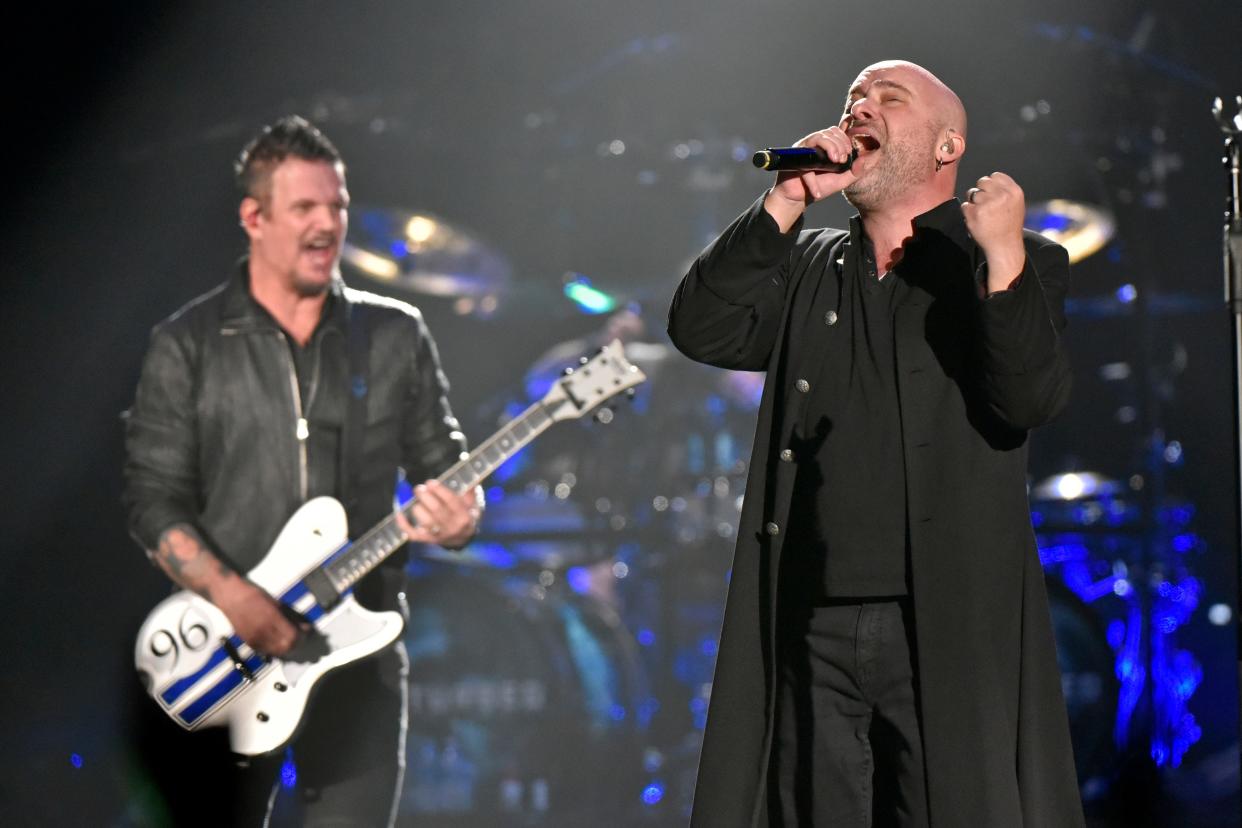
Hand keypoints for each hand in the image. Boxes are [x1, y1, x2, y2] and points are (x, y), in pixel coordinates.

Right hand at [213, 578, 302, 656]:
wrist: (231, 598)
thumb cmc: (254, 596)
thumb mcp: (276, 603)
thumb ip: (289, 617)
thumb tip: (303, 627)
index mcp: (271, 620)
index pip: (293, 636)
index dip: (303, 635)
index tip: (307, 630)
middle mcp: (263, 633)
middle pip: (287, 647)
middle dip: (298, 643)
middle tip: (301, 636)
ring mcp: (255, 640)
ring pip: (278, 653)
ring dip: (288, 648)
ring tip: (291, 639)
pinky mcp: (249, 644)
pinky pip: (267, 652)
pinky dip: (277, 649)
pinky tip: (279, 642)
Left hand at [396, 481, 482, 549]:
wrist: (464, 538)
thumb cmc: (466, 515)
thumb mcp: (472, 502)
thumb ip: (468, 487)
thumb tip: (464, 467)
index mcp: (464, 515)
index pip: (451, 501)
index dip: (440, 491)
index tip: (431, 482)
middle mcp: (452, 526)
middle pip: (436, 511)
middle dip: (425, 497)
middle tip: (419, 488)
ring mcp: (439, 535)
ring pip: (425, 522)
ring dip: (417, 509)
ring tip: (416, 500)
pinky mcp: (427, 540)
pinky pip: (413, 534)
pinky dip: (404, 524)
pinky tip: (400, 514)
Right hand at [764, 126, 858, 231]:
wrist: (799, 198)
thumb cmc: (820, 186)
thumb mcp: (843, 180)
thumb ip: (857, 170)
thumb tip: (872, 157)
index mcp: (827, 146)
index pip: (838, 131)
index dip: (846, 138)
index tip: (849, 152)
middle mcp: (815, 144)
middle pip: (830, 132)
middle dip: (840, 144)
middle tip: (841, 160)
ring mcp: (804, 149)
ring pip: (819, 137)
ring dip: (830, 148)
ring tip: (834, 162)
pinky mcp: (794, 158)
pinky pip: (806, 158)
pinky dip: (812, 178)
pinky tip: (816, 190)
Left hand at [962, 172, 1026, 291]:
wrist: (1004, 246)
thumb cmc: (1009, 225)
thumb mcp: (1015, 203)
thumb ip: (1004, 190)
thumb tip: (988, 180)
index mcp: (1014, 191)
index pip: (995, 176)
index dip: (991, 185)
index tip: (991, 194)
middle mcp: (1002, 196)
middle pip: (982, 182)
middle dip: (981, 191)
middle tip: (985, 205)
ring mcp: (987, 204)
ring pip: (972, 193)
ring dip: (974, 203)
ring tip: (983, 215)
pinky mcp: (975, 213)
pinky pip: (965, 206)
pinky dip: (968, 213)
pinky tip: (978, 221)